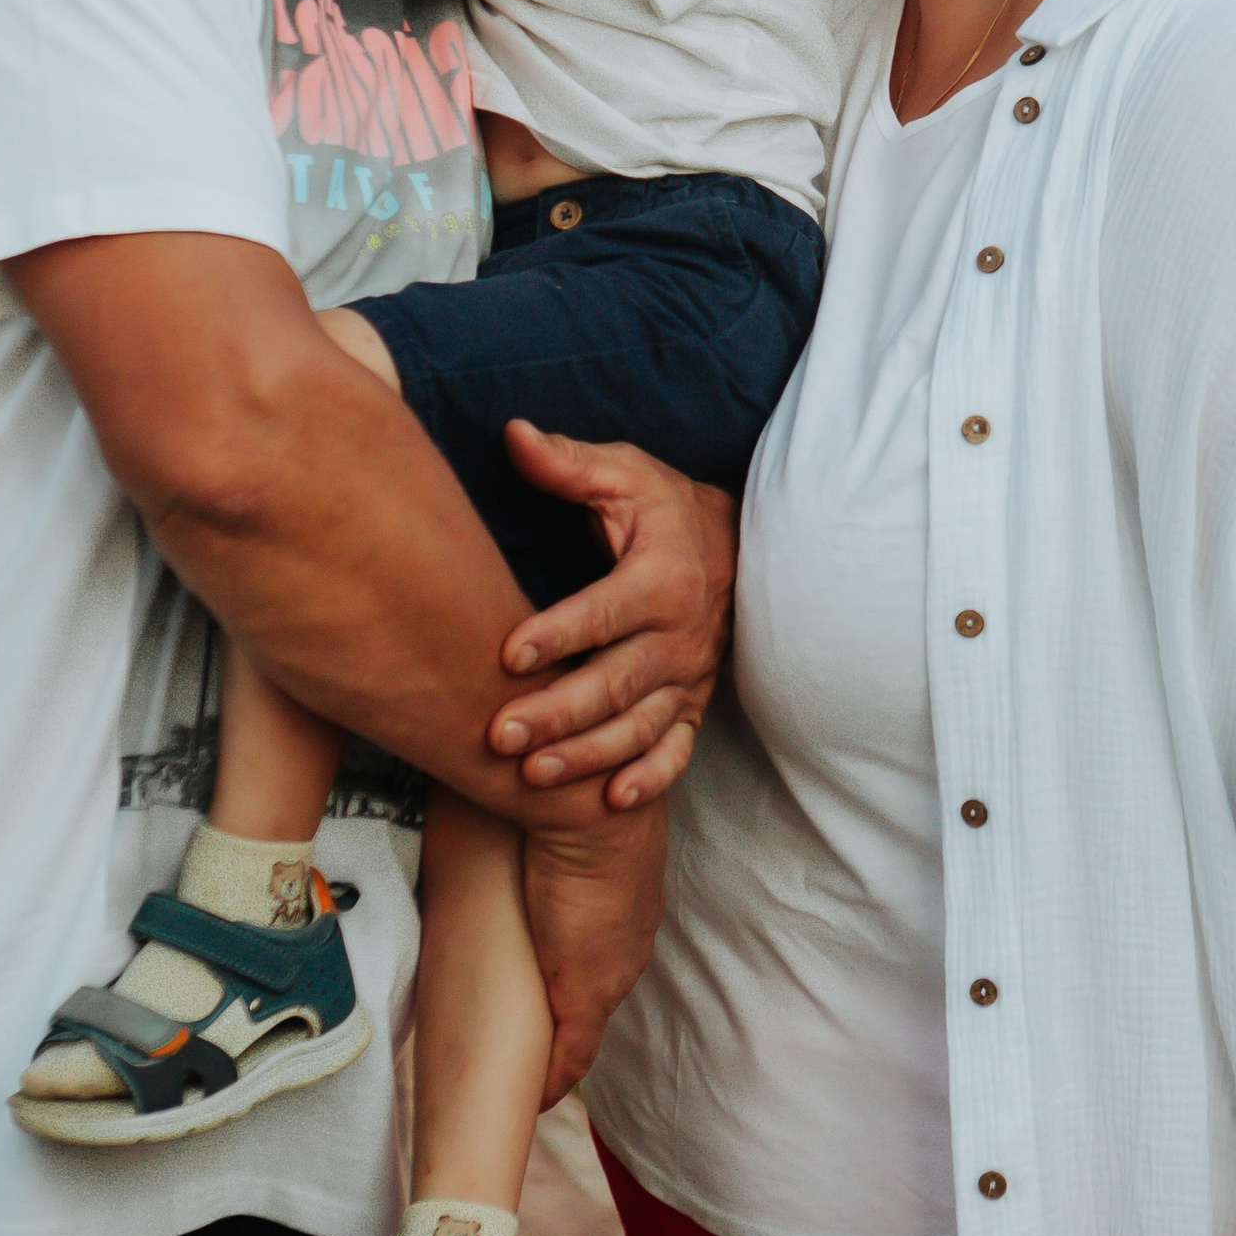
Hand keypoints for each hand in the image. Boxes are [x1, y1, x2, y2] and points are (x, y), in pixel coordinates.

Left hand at [491, 425, 734, 806]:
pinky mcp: (693, 705)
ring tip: (532, 776)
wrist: (735, 547)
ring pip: (639, 727)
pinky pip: (678, 751)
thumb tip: (514, 435)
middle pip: (617, 683)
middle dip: (559, 712)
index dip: (558, 633)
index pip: (606, 612)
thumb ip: (569, 463)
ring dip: (588, 755)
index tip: (507, 653)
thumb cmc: (664, 508)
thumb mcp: (625, 474)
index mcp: (662, 578)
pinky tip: (611, 800)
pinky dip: (650, 778)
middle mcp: (680, 636)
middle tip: (500, 734)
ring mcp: (688, 678)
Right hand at [522, 805, 667, 1101]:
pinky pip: (573, 1054)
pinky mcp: (584, 993)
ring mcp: (609, 972)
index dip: (580, 971)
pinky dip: (554, 1079)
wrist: (593, 802)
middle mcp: (629, 943)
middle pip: (601, 993)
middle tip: (532, 1031)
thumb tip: (526, 782)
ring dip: (558, 1046)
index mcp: (630, 904)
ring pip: (586, 1025)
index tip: (554, 986)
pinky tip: (534, 1096)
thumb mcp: (565, 811)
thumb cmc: (575, 792)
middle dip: (571, 1013)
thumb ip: (554, 814)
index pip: (608, 952)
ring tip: (524, 1062)